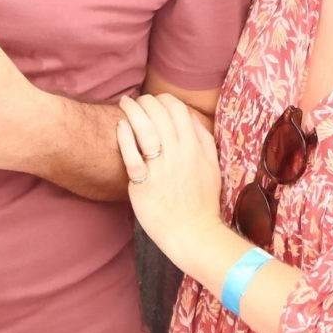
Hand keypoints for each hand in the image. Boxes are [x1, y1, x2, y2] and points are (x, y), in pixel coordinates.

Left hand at [116, 93, 223, 258]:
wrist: (192, 232)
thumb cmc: (201, 201)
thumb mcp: (212, 166)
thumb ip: (204, 139)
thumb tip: (191, 117)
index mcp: (195, 148)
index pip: (178, 110)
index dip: (165, 99)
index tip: (156, 101)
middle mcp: (178, 154)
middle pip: (160, 114)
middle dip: (146, 101)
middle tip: (136, 100)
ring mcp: (160, 168)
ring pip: (145, 128)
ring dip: (133, 110)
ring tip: (125, 104)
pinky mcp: (144, 183)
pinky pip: (132, 154)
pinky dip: (125, 136)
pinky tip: (120, 126)